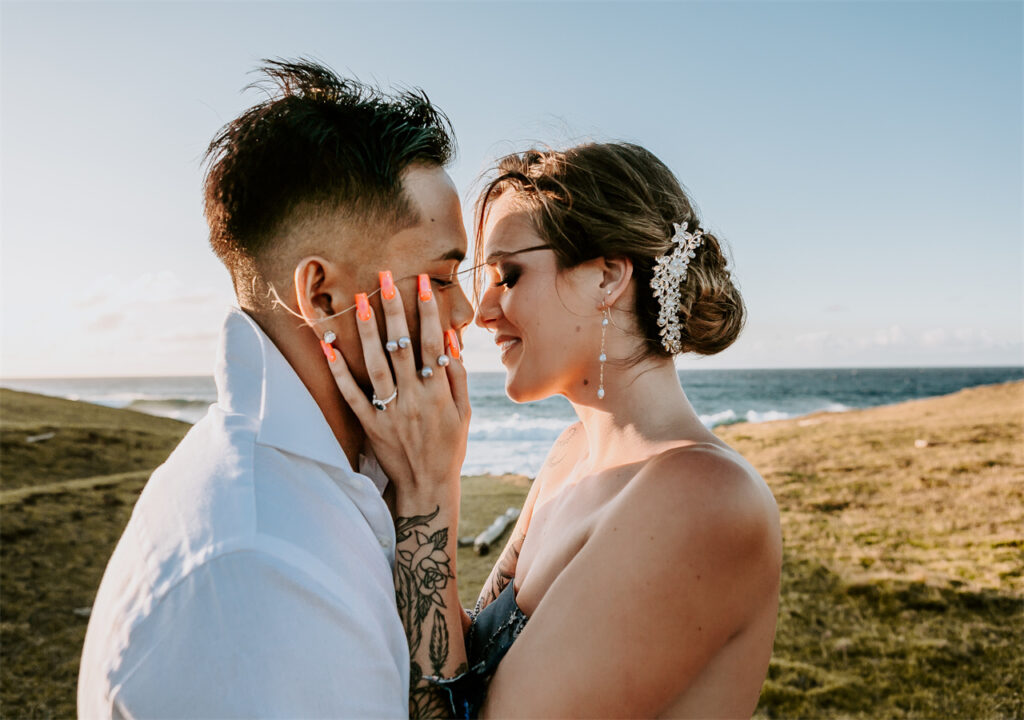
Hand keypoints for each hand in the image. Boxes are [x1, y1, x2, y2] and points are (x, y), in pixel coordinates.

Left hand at [325, 272, 470, 500]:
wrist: (427, 487)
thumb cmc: (449, 447)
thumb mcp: (465, 413)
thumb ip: (458, 376)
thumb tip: (451, 339)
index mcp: (439, 393)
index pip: (433, 342)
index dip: (428, 310)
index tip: (422, 281)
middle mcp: (415, 398)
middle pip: (403, 346)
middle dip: (395, 309)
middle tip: (385, 277)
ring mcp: (390, 412)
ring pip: (377, 365)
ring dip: (368, 331)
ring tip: (360, 299)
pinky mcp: (370, 425)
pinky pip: (352, 395)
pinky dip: (339, 369)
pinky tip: (328, 344)